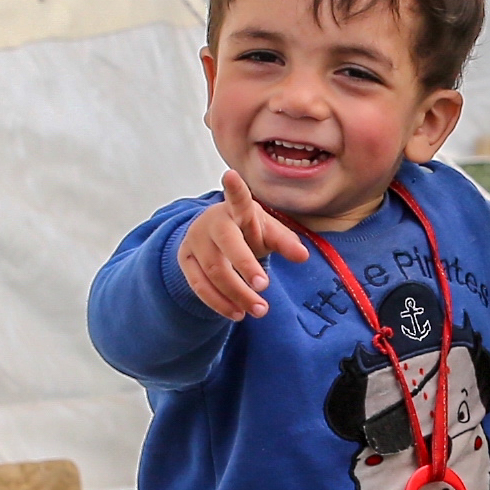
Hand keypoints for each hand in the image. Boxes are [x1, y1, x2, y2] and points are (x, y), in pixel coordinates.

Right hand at [176, 169, 308, 319]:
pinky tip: (237, 313)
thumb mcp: (268, 232)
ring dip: (237, 293)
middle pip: (226, 244)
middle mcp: (212, 222)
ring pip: (214, 270)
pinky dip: (219, 303)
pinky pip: (200, 286)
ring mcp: (195, 241)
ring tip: (259, 310)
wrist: (213, 237)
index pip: (237, 198)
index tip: (231, 176)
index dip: (235, 189)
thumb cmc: (247, 232)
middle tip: (265, 286)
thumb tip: (303, 256)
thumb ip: (285, 242)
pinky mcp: (186, 261)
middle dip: (245, 265)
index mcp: (235, 209)